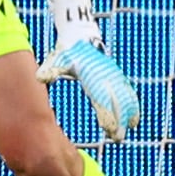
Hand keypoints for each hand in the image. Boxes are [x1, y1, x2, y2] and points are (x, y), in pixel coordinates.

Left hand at [38, 4, 143, 141]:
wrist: (80, 38)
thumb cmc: (66, 52)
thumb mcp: (57, 59)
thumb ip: (51, 70)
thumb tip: (40, 78)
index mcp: (91, 74)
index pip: (101, 97)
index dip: (106, 113)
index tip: (107, 129)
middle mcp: (105, 76)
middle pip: (115, 100)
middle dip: (119, 119)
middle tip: (119, 137)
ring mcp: (113, 76)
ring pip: (125, 97)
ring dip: (128, 114)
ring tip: (129, 129)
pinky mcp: (118, 77)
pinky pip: (128, 92)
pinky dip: (133, 105)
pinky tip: (134, 120)